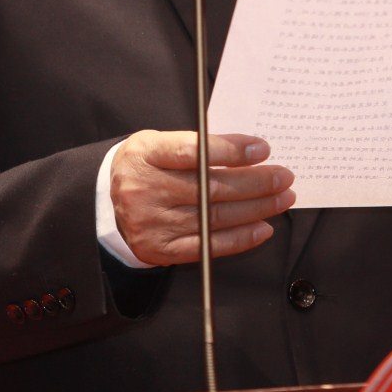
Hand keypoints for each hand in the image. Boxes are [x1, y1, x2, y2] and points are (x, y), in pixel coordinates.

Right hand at [111, 131, 294, 265]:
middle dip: (255, 183)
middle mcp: (145, 189)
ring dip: (256, 209)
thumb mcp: (161, 142)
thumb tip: (250, 152)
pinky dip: (239, 238)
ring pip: (214, 217)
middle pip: (210, 188)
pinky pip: (207, 246)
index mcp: (145, 154)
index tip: (262, 150)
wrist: (107, 200)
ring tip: (281, 199)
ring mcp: (152, 223)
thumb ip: (199, 145)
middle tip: (283, 177)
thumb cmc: (146, 165)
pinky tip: (262, 227)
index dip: (231, 151)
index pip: (193, 151)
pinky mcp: (159, 250)